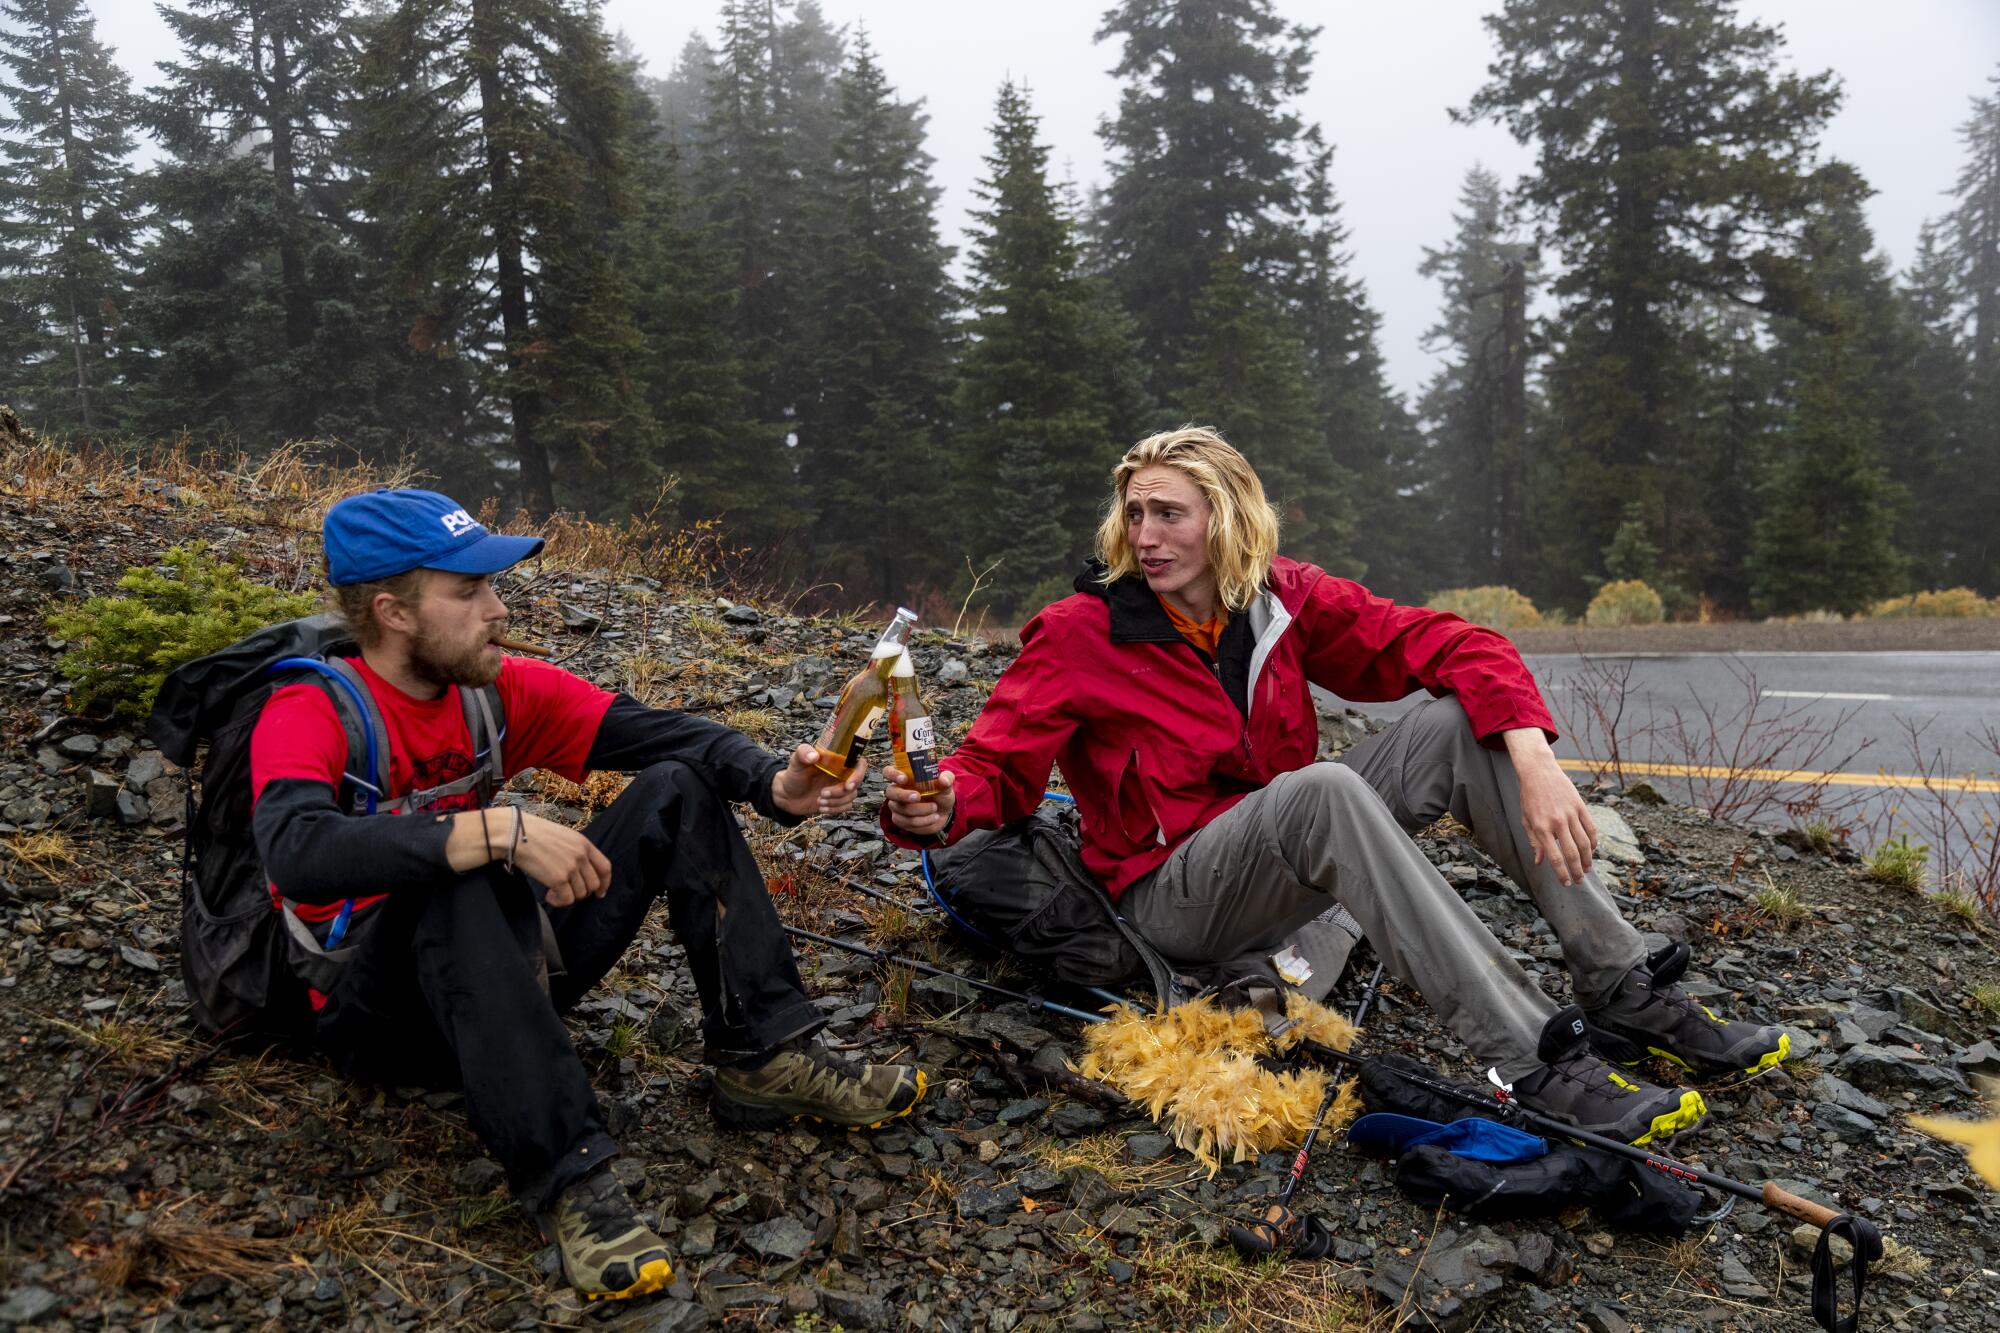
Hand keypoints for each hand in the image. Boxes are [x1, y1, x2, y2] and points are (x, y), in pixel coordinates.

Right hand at [507, 810, 613, 907]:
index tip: (600, 893)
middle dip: (583, 893)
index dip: (605, 883)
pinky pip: (567, 899)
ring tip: (554, 892)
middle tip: (568, 892)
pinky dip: (559, 902)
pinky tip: (549, 895)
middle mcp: (581, 856)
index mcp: (584, 844)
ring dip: (568, 897)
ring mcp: (571, 867)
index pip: (605, 867)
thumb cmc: (535, 834)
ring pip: (581, 894)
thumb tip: (581, 871)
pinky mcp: (558, 878)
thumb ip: (576, 851)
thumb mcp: (564, 836)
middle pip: (593, 884)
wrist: (516, 834)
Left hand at [770, 743, 865, 817]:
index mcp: (837, 761)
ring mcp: (841, 787)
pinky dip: (835, 809)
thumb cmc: (793, 774)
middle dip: (841, 792)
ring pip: (851, 796)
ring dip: (836, 802)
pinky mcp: (838, 801)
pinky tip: (821, 808)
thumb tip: (814, 756)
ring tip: (819, 801)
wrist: (787, 795)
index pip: (858, 763)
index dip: (858, 774)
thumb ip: (803, 753)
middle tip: (823, 793)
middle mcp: (842, 774)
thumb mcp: (795, 761)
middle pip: (856, 783)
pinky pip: (846, 807)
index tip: (848, 784)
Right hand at [883, 765, 953, 839]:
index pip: (888, 771)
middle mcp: (896, 790)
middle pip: (890, 792)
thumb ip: (946, 778)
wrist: (943, 812)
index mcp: (904, 776)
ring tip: (935, 808)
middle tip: (918, 797)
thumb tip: (943, 780)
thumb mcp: (946, 784)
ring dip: (922, 810)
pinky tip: (933, 817)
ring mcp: (896, 806)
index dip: (892, 774)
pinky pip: (908, 822)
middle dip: (904, 795)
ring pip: (903, 809)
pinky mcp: (899, 820)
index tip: (904, 779)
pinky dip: (923, 821)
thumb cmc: (940, 793)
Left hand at [1504, 730, 1597, 885]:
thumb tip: (1540, 862)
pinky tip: (1592, 851)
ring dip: (1588, 860)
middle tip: (1579, 880)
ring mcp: (1570, 814)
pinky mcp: (1580, 806)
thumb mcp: (1526, 820)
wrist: (1539, 772)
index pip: (1554, 857)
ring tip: (1587, 869)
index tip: (1566, 883)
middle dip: (1577, 871)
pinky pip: (1591, 828)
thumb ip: (1534, 842)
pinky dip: (1594, 842)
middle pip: (1572, 853)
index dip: (1561, 873)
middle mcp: (1557, 822)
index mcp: (1541, 827)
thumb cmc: (1529, 798)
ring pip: (1585, 843)